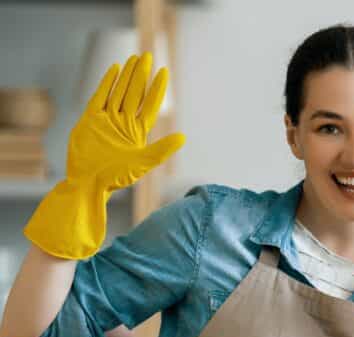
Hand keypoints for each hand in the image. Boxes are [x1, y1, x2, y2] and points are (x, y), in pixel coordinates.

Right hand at [24, 53, 184, 259]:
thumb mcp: (143, 162)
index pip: (150, 104)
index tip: (164, 72)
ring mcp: (106, 119)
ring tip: (135, 59)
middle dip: (141, 75)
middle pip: (135, 93)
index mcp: (138, 132)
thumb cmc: (117, 177)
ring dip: (127, 76)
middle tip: (148, 56)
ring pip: (119, 91)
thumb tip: (183, 138)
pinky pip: (99, 96)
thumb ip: (162, 149)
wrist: (89, 183)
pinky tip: (115, 69)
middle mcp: (123, 123)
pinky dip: (107, 83)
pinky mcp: (89, 119)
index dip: (157, 89)